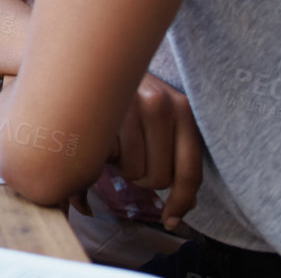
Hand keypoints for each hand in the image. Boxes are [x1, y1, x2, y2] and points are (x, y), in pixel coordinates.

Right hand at [110, 73, 202, 230]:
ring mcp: (130, 103)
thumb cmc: (126, 99)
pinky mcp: (102, 109)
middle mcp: (161, 103)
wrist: (89, 60)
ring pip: (133, 171)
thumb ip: (172, 162)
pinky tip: (99, 137)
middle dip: (142, 176)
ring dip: (120, 165)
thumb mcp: (156, 122)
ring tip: (114, 143)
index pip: (190, 171)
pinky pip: (108, 158)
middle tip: (129, 156)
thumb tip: (180, 213)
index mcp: (182, 109)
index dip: (182, 203)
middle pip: (159, 178)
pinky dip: (102, 157)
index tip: (171, 220)